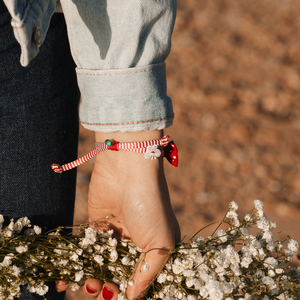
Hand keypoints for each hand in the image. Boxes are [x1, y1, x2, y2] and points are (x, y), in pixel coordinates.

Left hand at [57, 130, 180, 299]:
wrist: (128, 167)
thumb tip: (133, 298)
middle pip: (120, 274)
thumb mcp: (160, 241)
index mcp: (156, 248)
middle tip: (100, 291)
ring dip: (92, 279)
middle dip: (109, 288)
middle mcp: (136, 242)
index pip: (144, 278)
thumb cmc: (150, 204)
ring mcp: (116, 234)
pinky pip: (86, 250)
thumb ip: (147, 272)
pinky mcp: (97, 224)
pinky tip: (65, 279)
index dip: (132, 292)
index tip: (119, 298)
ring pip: (101, 264)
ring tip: (86, 284)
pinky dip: (76, 264)